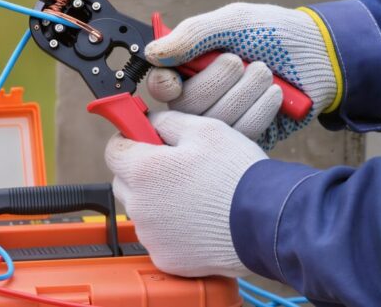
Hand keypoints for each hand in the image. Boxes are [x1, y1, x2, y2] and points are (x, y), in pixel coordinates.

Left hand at [106, 110, 266, 277]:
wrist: (268, 222)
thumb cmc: (238, 175)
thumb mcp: (204, 130)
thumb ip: (166, 122)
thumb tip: (148, 122)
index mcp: (142, 170)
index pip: (112, 151)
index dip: (128, 140)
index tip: (142, 139)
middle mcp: (139, 205)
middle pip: (124, 182)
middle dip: (141, 172)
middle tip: (174, 167)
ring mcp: (151, 236)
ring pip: (142, 211)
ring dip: (157, 200)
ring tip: (195, 195)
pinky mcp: (166, 258)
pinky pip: (159, 237)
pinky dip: (172, 229)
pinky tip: (198, 220)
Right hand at [145, 3, 337, 148]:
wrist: (323, 56)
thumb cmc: (277, 34)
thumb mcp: (234, 22)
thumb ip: (193, 34)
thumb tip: (152, 53)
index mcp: (192, 66)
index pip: (161, 85)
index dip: (165, 85)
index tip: (176, 80)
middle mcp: (202, 96)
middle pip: (186, 106)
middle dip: (217, 81)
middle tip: (241, 63)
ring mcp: (224, 120)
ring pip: (214, 122)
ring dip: (243, 93)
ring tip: (265, 73)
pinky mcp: (248, 138)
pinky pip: (240, 136)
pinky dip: (259, 112)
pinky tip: (275, 95)